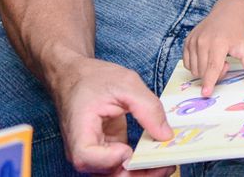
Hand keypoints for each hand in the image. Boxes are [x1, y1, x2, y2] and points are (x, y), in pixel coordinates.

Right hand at [50, 56, 174, 175]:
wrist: (77, 76)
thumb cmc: (94, 78)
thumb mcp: (126, 83)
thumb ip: (148, 108)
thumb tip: (165, 135)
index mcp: (79, 131)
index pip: (88, 157)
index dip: (110, 158)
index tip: (128, 148)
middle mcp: (83, 149)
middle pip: (108, 173)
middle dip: (138, 174)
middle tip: (166, 164)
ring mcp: (95, 154)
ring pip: (117, 174)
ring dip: (142, 173)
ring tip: (166, 163)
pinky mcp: (107, 152)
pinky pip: (122, 166)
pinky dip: (140, 165)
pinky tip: (157, 157)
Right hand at [184, 0, 243, 95]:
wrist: (229, 11)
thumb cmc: (238, 30)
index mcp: (218, 43)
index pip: (213, 67)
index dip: (210, 82)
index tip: (206, 94)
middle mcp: (203, 41)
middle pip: (203, 71)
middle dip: (214, 75)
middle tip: (226, 63)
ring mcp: (193, 40)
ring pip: (194, 69)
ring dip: (205, 71)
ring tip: (217, 58)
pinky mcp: (188, 40)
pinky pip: (187, 63)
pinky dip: (196, 66)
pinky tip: (207, 56)